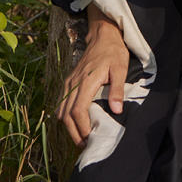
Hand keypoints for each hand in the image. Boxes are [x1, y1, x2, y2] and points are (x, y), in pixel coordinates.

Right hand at [57, 17, 129, 145]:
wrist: (102, 36)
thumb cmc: (113, 52)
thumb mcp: (120, 68)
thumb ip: (117, 89)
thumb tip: (116, 110)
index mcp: (85, 81)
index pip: (78, 111)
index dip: (82, 128)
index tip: (90, 139)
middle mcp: (73, 83)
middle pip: (65, 115)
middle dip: (73, 133)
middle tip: (84, 145)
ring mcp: (68, 83)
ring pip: (61, 111)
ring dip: (68, 127)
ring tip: (80, 138)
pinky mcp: (68, 82)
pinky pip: (61, 103)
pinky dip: (65, 117)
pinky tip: (75, 124)